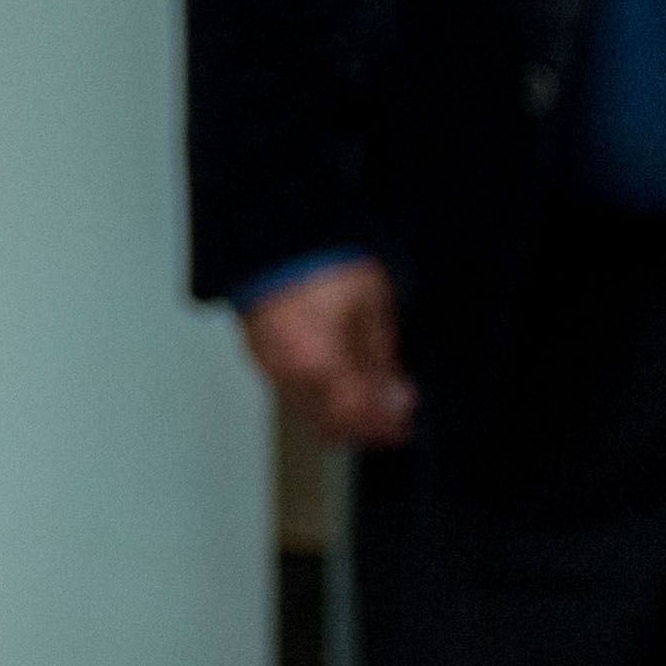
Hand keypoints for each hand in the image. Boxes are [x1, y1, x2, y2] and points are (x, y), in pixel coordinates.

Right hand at [235, 258, 415, 447]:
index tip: (406, 426)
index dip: (386, 428)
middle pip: (331, 427)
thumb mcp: (372, 307)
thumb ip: (383, 361)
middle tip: (392, 417)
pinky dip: (319, 397)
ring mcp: (270, 368)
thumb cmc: (324, 261)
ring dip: (341, 415)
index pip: (358, 419)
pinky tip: (338, 380)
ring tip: (369, 397)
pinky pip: (293, 393)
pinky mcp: (259, 357)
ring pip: (309, 414)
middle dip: (364, 428)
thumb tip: (397, 398)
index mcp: (322, 366)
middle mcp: (290, 376)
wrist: (278, 237)